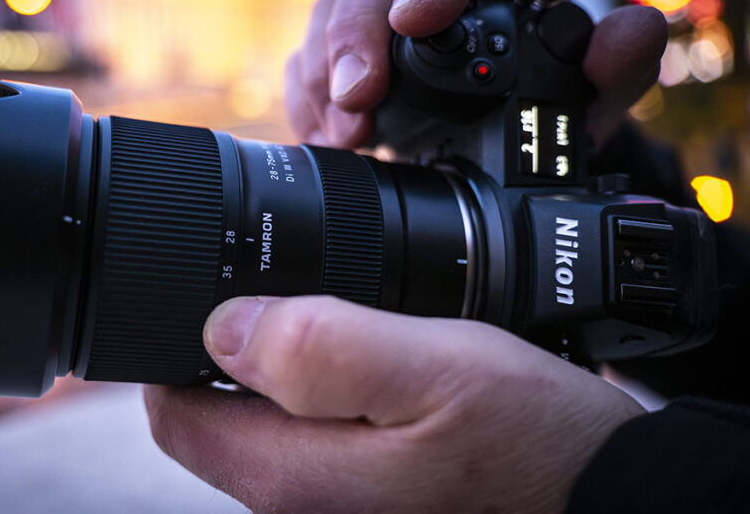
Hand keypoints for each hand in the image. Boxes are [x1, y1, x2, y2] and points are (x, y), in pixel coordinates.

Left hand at [145, 296, 644, 512]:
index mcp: (295, 476)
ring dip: (279, 369)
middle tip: (280, 293)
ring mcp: (335, 506)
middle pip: (214, 418)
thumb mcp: (431, 369)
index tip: (202, 291)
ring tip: (334, 321)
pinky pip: (311, 440)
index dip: (172, 345)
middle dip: (229, 352)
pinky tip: (367, 362)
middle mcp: (301, 505)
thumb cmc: (534, 443)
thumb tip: (221, 325)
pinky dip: (320, 393)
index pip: (176, 414)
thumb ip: (320, 348)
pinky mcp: (367, 498)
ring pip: (263, 426)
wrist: (611, 497)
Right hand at [285, 0, 666, 148]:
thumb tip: (632, 32)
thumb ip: (618, 60)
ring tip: (347, 134)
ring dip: (326, 77)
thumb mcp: (592, 87)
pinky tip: (328, 140)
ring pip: (329, 18)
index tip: (418, 19)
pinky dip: (309, 104)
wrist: (505, 137)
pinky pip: (306, 66)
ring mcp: (377, 23)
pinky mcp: (341, 60)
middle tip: (359, 93)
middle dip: (358, 35)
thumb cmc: (548, 96)